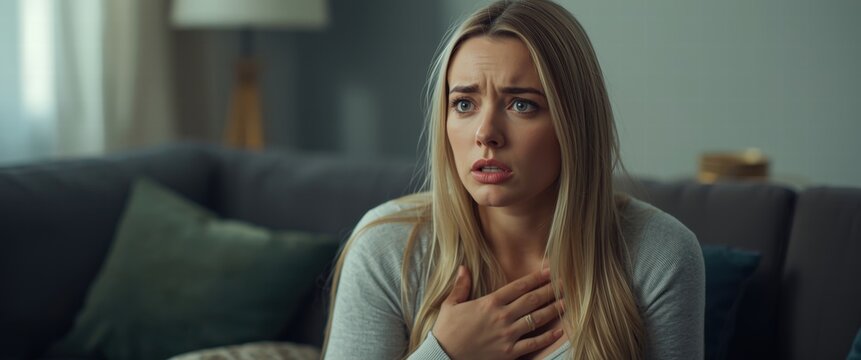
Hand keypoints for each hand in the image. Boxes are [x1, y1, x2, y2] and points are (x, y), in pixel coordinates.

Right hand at [432, 266, 564, 359]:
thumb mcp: (450, 305)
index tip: (549, 272)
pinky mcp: (509, 352)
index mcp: (489, 302)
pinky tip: (558, 331)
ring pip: (537, 319)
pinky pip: (533, 344)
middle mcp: (502, 316)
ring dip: (553, 310)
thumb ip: (461, 286)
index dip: (536, 278)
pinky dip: (548, 337)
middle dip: (550, 291)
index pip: (519, 286)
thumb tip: (464, 268)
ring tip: (566, 303)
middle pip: (532, 300)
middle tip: (565, 284)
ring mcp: (507, 335)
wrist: (444, 357)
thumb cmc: (446, 331)